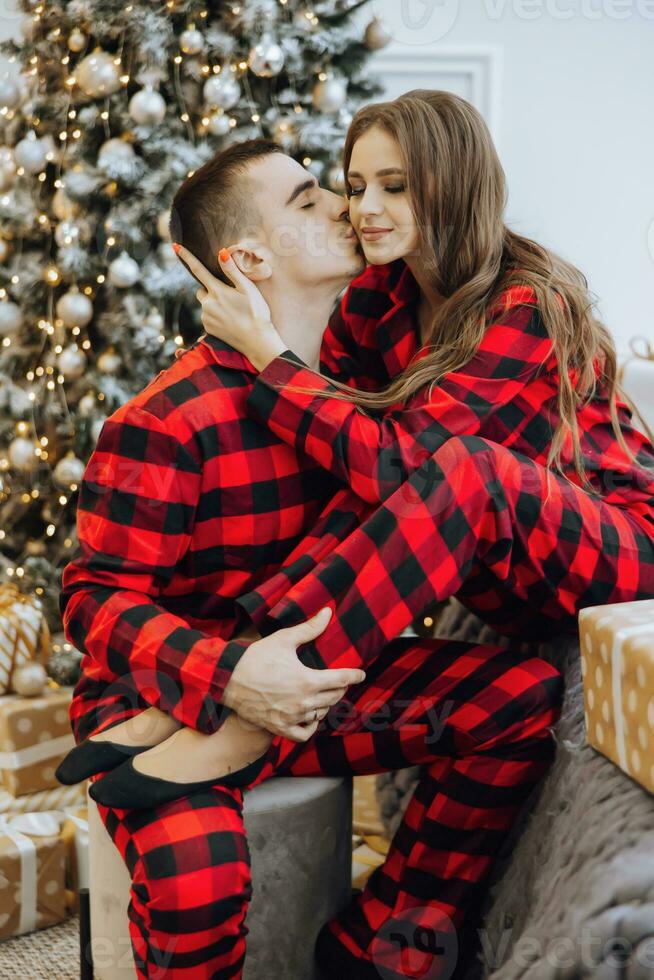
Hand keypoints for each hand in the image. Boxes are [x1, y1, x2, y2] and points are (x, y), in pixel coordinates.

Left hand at [172, 242, 286, 370]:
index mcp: (217, 291)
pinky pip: (207, 316)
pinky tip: (230, 321)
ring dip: (214, 304)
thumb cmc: (257, 313)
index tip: (175, 246)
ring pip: (205, 304)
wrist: (257, 342)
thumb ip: (233, 271)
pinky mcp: (208, 329)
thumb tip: (221, 253)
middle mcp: (208, 304)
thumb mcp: (248, 289)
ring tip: (233, 312)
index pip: (198, 270)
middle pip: (202, 290)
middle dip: (212, 290)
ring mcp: (206, 318)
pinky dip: (215, 316)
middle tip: (231, 298)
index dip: (187, 256)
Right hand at [221, 608, 365, 741]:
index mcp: (308, 680)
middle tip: (339, 681)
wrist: (228, 678)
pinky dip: (311, 727)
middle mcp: (303, 702)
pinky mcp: (279, 728)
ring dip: (326, 705)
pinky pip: (304, 734)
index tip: (360, 674)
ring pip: (321, 714)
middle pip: (334, 697)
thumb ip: (309, 628)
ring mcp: (291, 717)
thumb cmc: (256, 657)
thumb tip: (328, 612)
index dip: (354, 675)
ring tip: (324, 695)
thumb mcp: (284, 639)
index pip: (342, 680)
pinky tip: (311, 717)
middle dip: (340, 688)